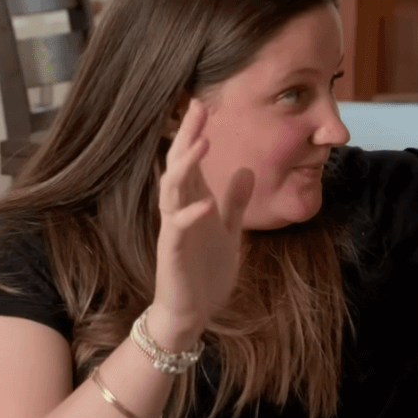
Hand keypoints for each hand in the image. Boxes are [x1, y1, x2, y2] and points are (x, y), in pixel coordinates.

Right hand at [149, 100, 254, 349]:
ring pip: (171, 190)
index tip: (201, 105)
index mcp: (192, 203)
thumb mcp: (230, 230)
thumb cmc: (205, 272)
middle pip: (177, 166)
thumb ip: (235, 201)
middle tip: (196, 108)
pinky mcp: (173, 252)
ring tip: (201, 143)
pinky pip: (179, 228)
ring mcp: (174, 230)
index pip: (190, 161)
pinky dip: (191, 214)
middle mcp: (178, 211)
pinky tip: (206, 202)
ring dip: (185, 166)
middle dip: (186, 137)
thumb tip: (245, 170)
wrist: (191, 311)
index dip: (194, 133)